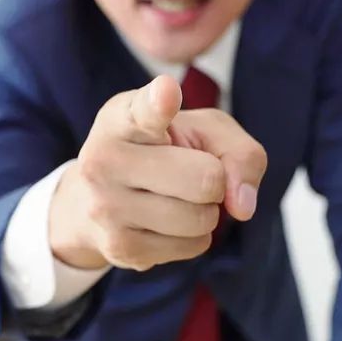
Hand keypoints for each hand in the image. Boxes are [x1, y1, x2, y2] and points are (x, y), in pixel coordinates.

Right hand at [49, 75, 267, 270]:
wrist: (100, 200)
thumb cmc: (163, 152)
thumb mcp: (204, 132)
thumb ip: (239, 152)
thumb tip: (241, 207)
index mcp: (123, 117)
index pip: (145, 110)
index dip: (160, 103)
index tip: (167, 92)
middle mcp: (105, 159)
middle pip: (205, 179)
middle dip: (215, 181)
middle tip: (190, 173)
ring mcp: (106, 207)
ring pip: (200, 219)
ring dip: (204, 212)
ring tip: (174, 197)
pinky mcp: (119, 247)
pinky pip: (193, 246)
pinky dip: (193, 237)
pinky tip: (164, 222)